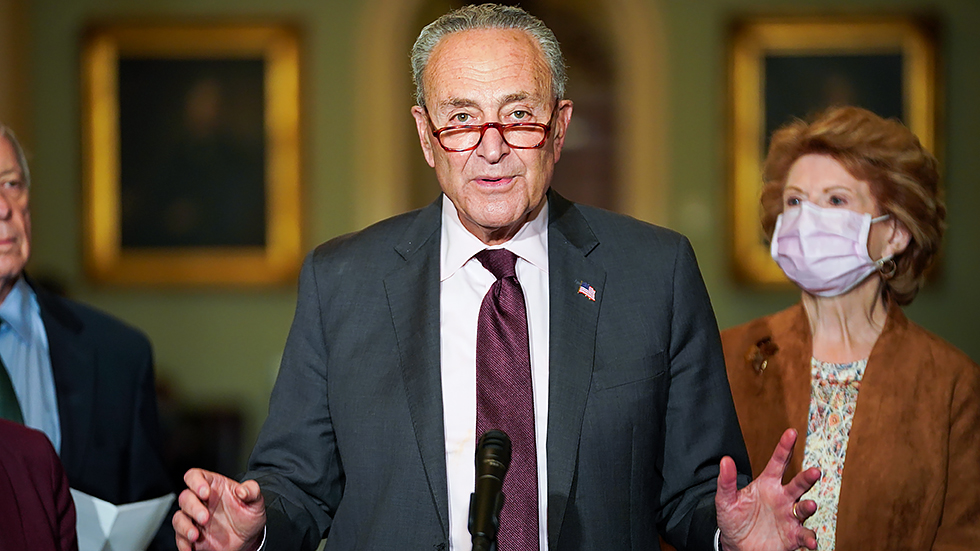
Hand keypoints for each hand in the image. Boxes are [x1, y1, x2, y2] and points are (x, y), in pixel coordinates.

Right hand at [173, 468, 266, 550]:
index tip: (205, 493)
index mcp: (213, 487)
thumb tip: (242, 490)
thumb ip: (252, 491)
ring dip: (184, 526)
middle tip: (205, 518)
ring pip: (179, 517)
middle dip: (193, 507)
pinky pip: (180, 538)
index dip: (196, 482)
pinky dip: (183, 543)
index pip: (195, 476)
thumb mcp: (255, 502)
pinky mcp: (191, 536)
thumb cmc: (248, 516)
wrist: (248, 539)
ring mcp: (194, 519)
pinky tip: (190, 548)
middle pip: (185, 497)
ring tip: (196, 535)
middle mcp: (200, 501)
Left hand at [715, 428, 820, 550]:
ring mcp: (789, 516)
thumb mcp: (725, 500)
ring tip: (810, 505)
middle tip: (814, 472)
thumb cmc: (733, 519)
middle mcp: (782, 498)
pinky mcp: (793, 535)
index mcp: (767, 484)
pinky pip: (805, 535)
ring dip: (809, 507)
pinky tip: (810, 541)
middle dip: (807, 478)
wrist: (736, 546)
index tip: (791, 432)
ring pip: (804, 508)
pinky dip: (809, 538)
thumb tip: (725, 460)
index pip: (778, 462)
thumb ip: (726, 481)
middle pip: (798, 484)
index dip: (784, 447)